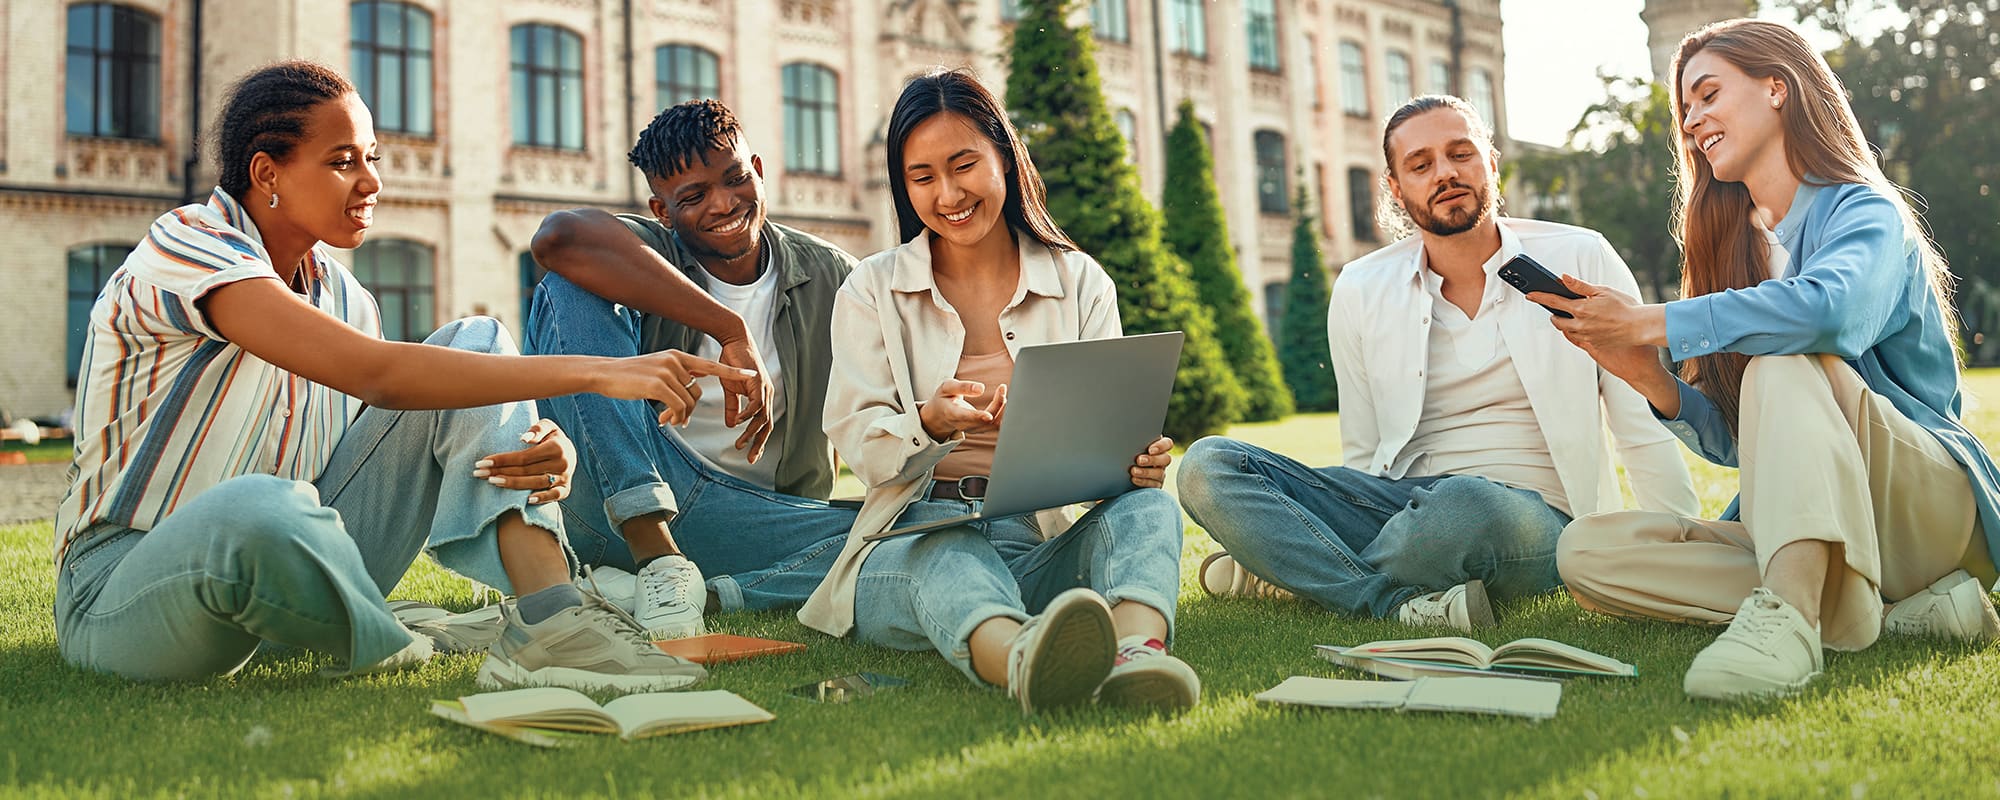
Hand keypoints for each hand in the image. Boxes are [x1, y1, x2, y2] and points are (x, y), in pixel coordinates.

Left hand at [474, 419, 577, 504]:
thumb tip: (523, 439)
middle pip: (525, 470)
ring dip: (512, 484)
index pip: (523, 456)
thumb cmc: (553, 438)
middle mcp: (561, 463)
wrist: (572, 453)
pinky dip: (543, 498)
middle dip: (500, 471)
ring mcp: (564, 478)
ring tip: (492, 481)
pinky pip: (554, 496)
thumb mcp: (548, 427)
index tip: (483, 461)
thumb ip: (537, 429)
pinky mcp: (566, 489)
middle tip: (479, 473)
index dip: (502, 459)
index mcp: (556, 447)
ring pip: (535, 483)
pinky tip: (527, 500)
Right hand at [600, 350, 755, 426]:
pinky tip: (664, 421)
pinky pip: (678, 406)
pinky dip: (674, 417)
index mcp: (677, 356)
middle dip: (689, 410)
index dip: (731, 371)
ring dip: (680, 416)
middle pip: (697, 391)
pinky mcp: (658, 384)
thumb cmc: (630, 376)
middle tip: (677, 421)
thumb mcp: (657, 370)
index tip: (751, 374)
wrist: (605, 373)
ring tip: (667, 421)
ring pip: (688, 401)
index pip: (710, 365)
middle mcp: (675, 361)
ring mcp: (667, 371)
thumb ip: (677, 377)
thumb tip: (693, 390)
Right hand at [716, 337, 774, 462]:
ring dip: (751, 432)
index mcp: (761, 398)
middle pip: (767, 425)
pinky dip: (748, 415)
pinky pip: (756, 403)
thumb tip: (732, 425)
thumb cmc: (731, 363)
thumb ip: (732, 407)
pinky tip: (739, 423)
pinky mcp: (758, 381)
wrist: (733, 341)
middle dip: (759, 443)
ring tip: (740, 443)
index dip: (758, 440)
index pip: (763, 424)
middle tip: (750, 458)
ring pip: (763, 417)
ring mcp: (764, 388)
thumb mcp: (730, 389)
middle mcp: (766, 395)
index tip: (750, 455)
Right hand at [918, 380, 1005, 441]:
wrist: (940, 415)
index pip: (965, 417)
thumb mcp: (947, 387)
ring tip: (1002, 391)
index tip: (988, 416)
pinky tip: (1003, 399)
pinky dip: (1003, 413)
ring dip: (1003, 408)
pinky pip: (996, 424)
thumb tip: (982, 388)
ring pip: (993, 424)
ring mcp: (974, 429)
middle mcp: (964, 425)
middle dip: (997, 405)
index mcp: (952, 413)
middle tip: (1002, 388)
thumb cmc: (944, 398)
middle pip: (985, 420)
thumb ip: (963, 387)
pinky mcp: (982, 429)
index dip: (977, 417)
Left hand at [1130, 436, 1172, 488]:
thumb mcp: (1131, 445)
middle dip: (1152, 460)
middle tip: (1139, 460)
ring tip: (1133, 471)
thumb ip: (1134, 440)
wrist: (1120, 470)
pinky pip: (1154, 485)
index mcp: (1158, 447)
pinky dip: (1144, 482)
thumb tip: (1125, 435)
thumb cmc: (1126, 453)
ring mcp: (1160, 473)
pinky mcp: (1155, 484)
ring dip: (1146, 472)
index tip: (1150, 450)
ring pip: (1159, 473)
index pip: (1167, 444)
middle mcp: (1161, 460)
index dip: (1161, 446)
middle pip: (1165, 459)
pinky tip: (1134, 479)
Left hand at [1530, 274, 1667, 349]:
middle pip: (1556, 320)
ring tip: (1574, 315)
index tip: (1530, 294)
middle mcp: (1579, 325)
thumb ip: (1580, 286)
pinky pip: (1579, 338)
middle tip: (1557, 307)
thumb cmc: (1625, 307)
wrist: (1639, 327)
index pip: (1553, 301)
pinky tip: (1587, 325)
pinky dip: (1578, 330)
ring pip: (1567, 331)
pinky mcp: (1593, 344)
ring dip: (1565, 323)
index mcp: (1580, 309)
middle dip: (1554, 314)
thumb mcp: (1602, 291)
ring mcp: (1586, 336)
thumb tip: (1563, 278)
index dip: (1540, 297)